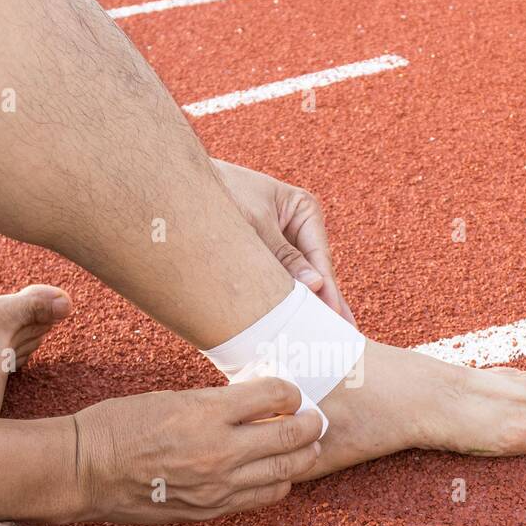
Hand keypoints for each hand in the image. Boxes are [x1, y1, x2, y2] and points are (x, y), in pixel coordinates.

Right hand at [68, 377, 321, 523]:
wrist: (85, 470)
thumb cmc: (120, 426)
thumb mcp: (171, 398)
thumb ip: (216, 403)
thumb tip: (255, 402)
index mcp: (207, 413)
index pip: (275, 396)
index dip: (291, 392)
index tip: (292, 393)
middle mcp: (219, 451)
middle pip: (290, 437)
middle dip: (311, 425)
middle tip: (316, 419)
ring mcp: (217, 486)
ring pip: (285, 473)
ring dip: (303, 457)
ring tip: (308, 447)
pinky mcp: (210, 510)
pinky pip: (261, 498)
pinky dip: (278, 484)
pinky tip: (276, 474)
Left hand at [211, 158, 355, 324]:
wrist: (181, 186)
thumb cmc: (220, 193)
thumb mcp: (254, 223)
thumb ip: (284, 256)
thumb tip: (315, 285)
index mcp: (304, 210)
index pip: (320, 258)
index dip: (328, 291)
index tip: (335, 318)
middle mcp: (298, 228)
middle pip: (315, 273)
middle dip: (327, 305)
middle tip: (344, 338)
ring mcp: (282, 244)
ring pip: (298, 282)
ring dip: (308, 307)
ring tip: (325, 339)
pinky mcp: (264, 257)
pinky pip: (277, 282)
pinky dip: (284, 301)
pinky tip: (296, 324)